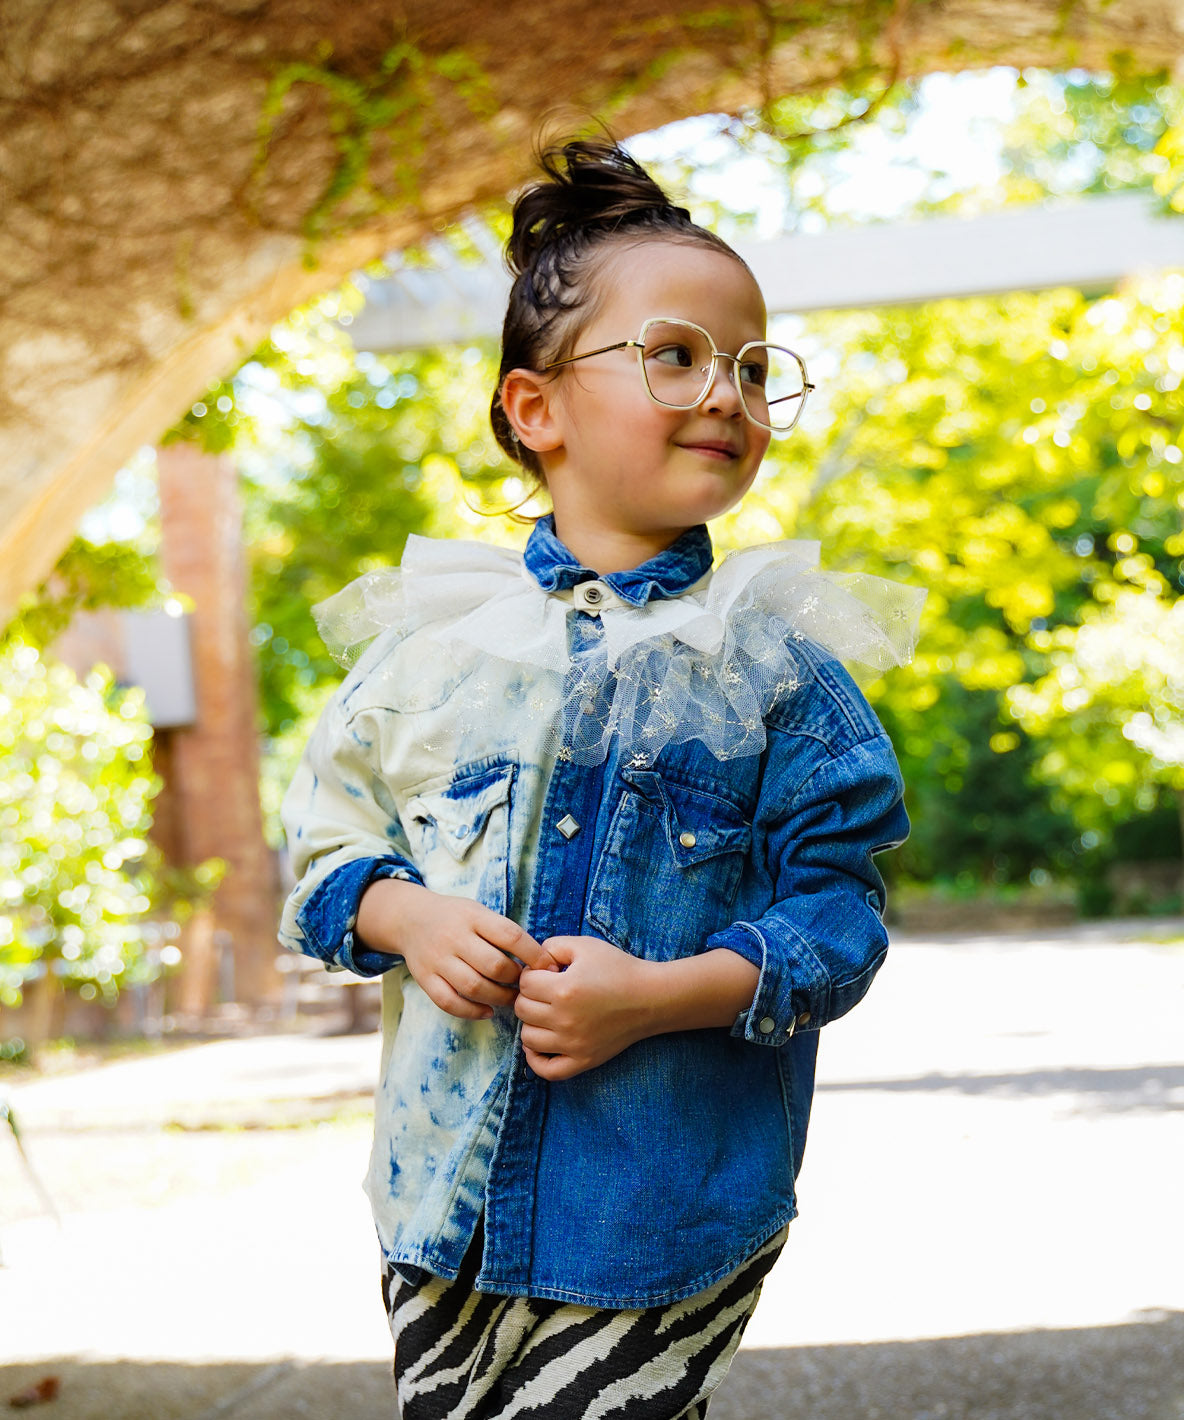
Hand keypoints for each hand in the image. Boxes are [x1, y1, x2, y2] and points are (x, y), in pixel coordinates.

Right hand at [356, 878, 550, 1020]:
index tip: (548, 966)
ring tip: (511, 999)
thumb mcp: (479, 912)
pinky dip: (472, 1012)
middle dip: (516, 979)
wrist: (409, 919)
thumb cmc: (456, 918)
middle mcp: (454, 937)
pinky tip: (488, 1011)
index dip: (533, 954)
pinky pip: (450, 1002)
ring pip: (474, 987)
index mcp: (473, 917)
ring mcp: (438, 959)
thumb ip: (503, 932)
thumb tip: (541, 960)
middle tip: (527, 985)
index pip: (510, 936)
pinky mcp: (425, 979)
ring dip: (499, 998)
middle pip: (494, 965)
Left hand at [513, 935, 652, 1080]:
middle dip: (529, 996)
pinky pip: (547, 1070)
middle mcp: (566, 1019)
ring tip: (546, 1013)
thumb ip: (551, 946)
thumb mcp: (585, 945)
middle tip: (546, 991)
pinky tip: (541, 1043)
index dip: (532, 974)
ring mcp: (574, 1044)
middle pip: (522, 1010)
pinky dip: (535, 1059)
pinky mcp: (583, 1060)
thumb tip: (532, 963)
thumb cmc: (619, 969)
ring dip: (531, 1023)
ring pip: (528, 1038)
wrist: (651, 998)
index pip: (524, 983)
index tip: (547, 973)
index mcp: (564, 989)